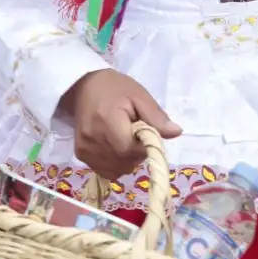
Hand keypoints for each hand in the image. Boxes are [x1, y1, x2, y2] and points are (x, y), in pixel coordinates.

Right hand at [58, 70, 181, 180]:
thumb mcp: (139, 96)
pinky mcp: (81, 155)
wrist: (83, 87)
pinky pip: (105, 171)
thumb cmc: (114, 89)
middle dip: (136, 154)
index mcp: (107, 121)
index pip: (129, 150)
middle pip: (124, 162)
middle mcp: (92, 138)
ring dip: (127, 160)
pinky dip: (115, 164)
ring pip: (116, 170)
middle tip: (135, 134)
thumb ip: (156, 117)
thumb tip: (176, 132)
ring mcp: (84, 149)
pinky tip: (115, 149)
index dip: (142, 147)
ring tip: (124, 139)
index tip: (145, 134)